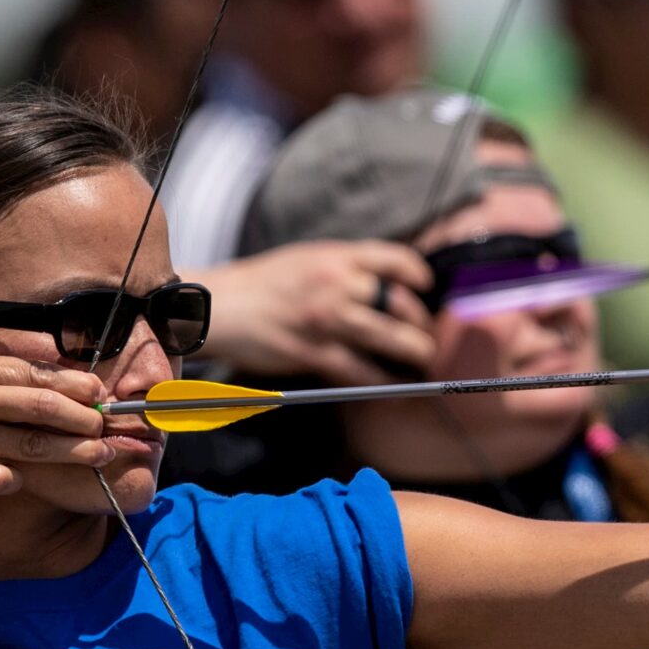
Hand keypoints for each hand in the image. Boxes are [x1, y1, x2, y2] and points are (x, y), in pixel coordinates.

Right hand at [0, 350, 112, 495]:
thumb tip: (25, 372)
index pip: (34, 374)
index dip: (74, 384)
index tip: (99, 391)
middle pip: (44, 407)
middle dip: (85, 417)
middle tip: (109, 426)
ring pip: (31, 443)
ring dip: (72, 450)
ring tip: (99, 455)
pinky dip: (15, 479)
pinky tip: (26, 481)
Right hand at [197, 241, 437, 382]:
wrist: (221, 307)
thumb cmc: (263, 284)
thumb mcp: (307, 259)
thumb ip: (344, 267)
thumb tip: (382, 282)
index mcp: (336, 257)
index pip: (396, 259)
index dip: (419, 274)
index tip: (426, 287)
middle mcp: (337, 284)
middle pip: (402, 303)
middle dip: (423, 324)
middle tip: (427, 336)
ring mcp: (327, 319)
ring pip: (391, 339)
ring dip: (416, 353)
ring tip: (423, 362)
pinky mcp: (314, 352)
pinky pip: (362, 372)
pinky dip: (383, 384)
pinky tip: (393, 391)